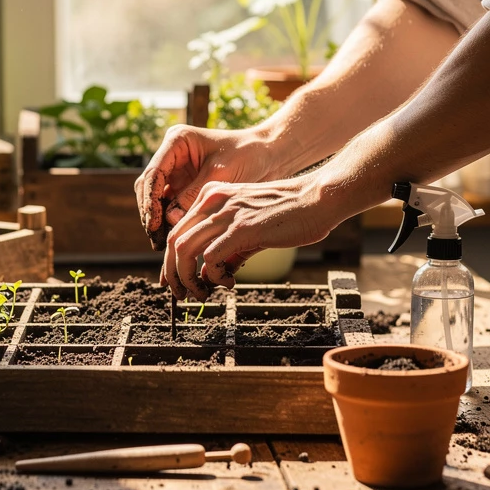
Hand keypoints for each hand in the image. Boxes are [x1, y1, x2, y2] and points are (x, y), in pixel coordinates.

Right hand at [135, 123, 276, 248]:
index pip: (153, 173)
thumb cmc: (248, 154)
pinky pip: (171, 206)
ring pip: (157, 199)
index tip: (154, 223)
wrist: (269, 155)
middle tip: (156, 239)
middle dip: (150, 213)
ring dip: (158, 220)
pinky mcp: (185, 186)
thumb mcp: (220, 174)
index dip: (150, 200)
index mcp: (176, 141)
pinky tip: (175, 240)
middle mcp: (172, 155)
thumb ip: (193, 195)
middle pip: (149, 187)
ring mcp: (177, 171)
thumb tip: (170, 219)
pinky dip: (171, 222)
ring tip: (163, 245)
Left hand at [160, 175, 342, 299]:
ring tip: (201, 294)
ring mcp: (225, 213)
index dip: (171, 260)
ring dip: (187, 279)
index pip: (177, 230)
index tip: (175, 281)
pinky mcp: (241, 228)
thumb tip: (214, 273)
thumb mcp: (250, 224)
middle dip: (172, 273)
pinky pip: (210, 258)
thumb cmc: (290, 211)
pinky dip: (212, 277)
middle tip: (181, 294)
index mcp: (211, 196)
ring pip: (183, 250)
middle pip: (172, 241)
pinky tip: (228, 284)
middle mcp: (212, 200)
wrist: (318, 199)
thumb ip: (230, 247)